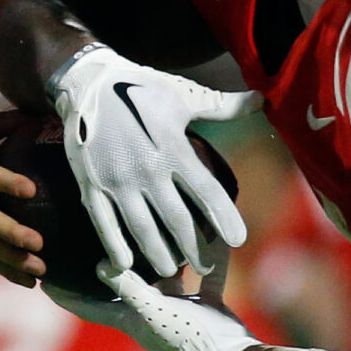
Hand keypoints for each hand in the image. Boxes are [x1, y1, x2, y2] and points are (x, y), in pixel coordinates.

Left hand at [46, 241, 259, 350]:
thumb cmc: (187, 338)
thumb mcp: (153, 311)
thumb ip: (128, 286)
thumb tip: (100, 264)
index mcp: (131, 319)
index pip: (89, 307)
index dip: (67, 296)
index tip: (44, 281)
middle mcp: (152, 314)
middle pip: (127, 286)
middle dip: (114, 267)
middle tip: (97, 236)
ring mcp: (182, 311)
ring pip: (169, 277)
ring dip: (165, 256)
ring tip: (154, 224)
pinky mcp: (210, 307)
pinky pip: (207, 276)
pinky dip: (210, 257)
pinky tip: (212, 232)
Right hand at [49, 44, 257, 275]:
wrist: (88, 80)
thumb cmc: (140, 87)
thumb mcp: (183, 94)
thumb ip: (223, 106)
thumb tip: (262, 100)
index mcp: (173, 147)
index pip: (206, 191)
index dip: (225, 217)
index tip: (239, 240)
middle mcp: (147, 168)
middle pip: (177, 219)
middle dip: (194, 249)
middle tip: (207, 267)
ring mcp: (117, 179)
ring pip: (142, 228)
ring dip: (159, 254)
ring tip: (171, 270)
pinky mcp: (91, 183)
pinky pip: (103, 221)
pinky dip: (114, 245)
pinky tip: (126, 263)